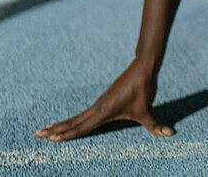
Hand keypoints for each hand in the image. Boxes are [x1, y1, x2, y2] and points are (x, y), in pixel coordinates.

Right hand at [35, 60, 173, 141]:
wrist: (143, 67)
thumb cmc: (144, 89)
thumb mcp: (148, 110)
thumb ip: (156, 125)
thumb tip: (171, 134)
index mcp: (104, 111)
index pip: (82, 127)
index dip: (67, 134)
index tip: (51, 139)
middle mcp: (98, 108)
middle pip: (72, 122)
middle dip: (55, 130)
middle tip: (36, 135)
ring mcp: (99, 104)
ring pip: (75, 118)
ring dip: (59, 125)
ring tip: (44, 130)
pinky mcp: (103, 101)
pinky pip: (82, 114)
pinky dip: (71, 120)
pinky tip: (66, 124)